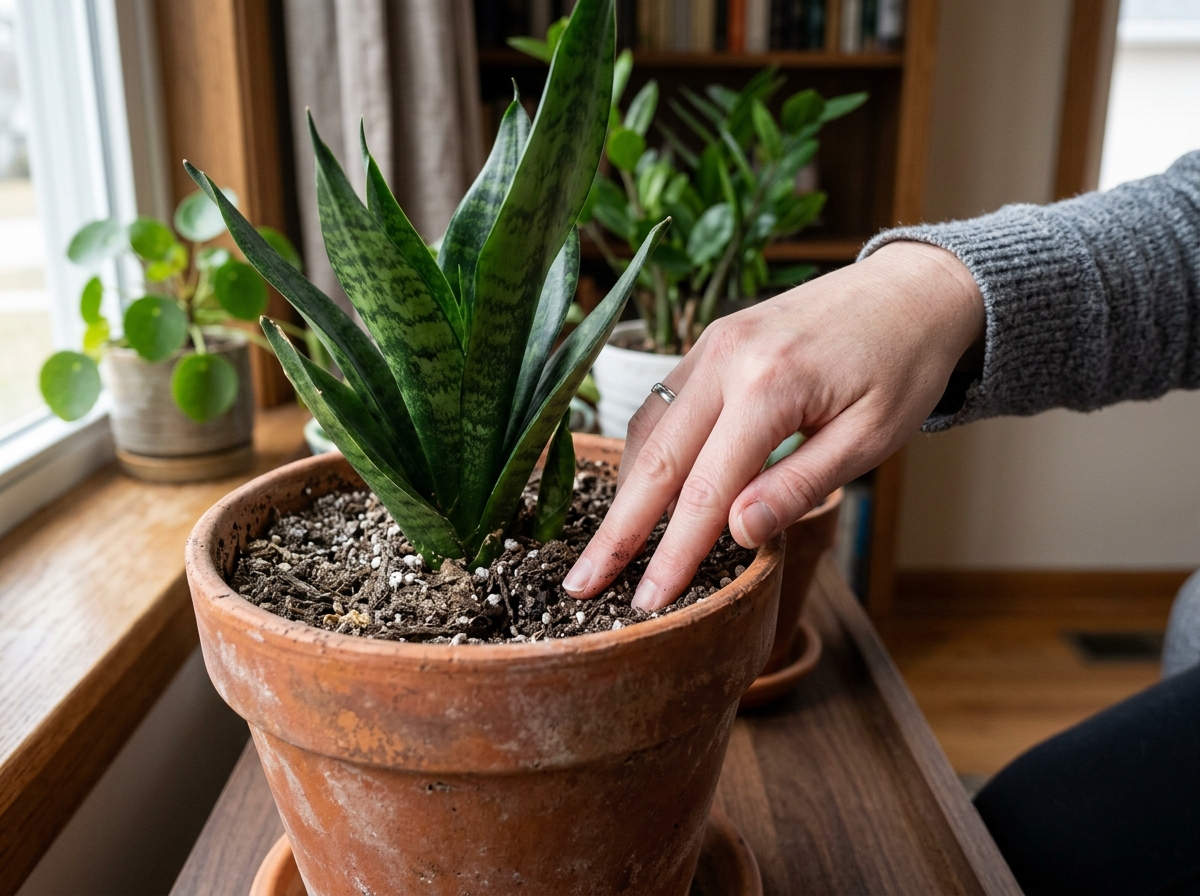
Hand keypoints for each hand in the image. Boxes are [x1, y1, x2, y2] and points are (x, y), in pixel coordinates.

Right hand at [561, 240, 984, 610]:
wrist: (911, 289)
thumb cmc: (902, 368)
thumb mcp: (870, 438)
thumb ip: (800, 486)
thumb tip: (735, 534)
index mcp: (770, 385)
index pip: (705, 489)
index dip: (673, 553)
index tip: (645, 602)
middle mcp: (726, 358)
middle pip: (655, 461)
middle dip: (617, 530)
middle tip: (580, 584)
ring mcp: (712, 343)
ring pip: (649, 429)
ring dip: (626, 491)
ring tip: (606, 547)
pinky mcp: (711, 341)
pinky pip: (663, 403)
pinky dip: (648, 452)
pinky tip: (645, 490)